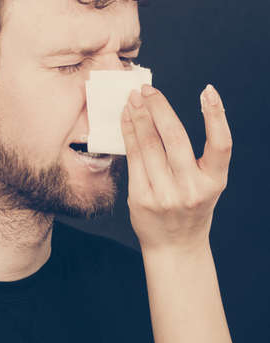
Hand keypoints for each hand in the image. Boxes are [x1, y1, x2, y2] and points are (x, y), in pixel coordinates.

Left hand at [121, 84, 232, 253]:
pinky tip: (126, 122)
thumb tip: (163, 116)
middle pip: (175, 138)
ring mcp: (165, 196)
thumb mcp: (204, 186)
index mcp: (213, 183)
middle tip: (147, 89)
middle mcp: (191, 189)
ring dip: (139, 117)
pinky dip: (129, 136)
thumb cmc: (189, 211)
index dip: (216, 116)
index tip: (208, 91)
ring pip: (150, 146)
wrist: (174, 246)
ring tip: (133, 100)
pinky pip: (134, 159)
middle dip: (159, 108)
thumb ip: (193, 158)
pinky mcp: (142, 199)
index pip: (221, 145)